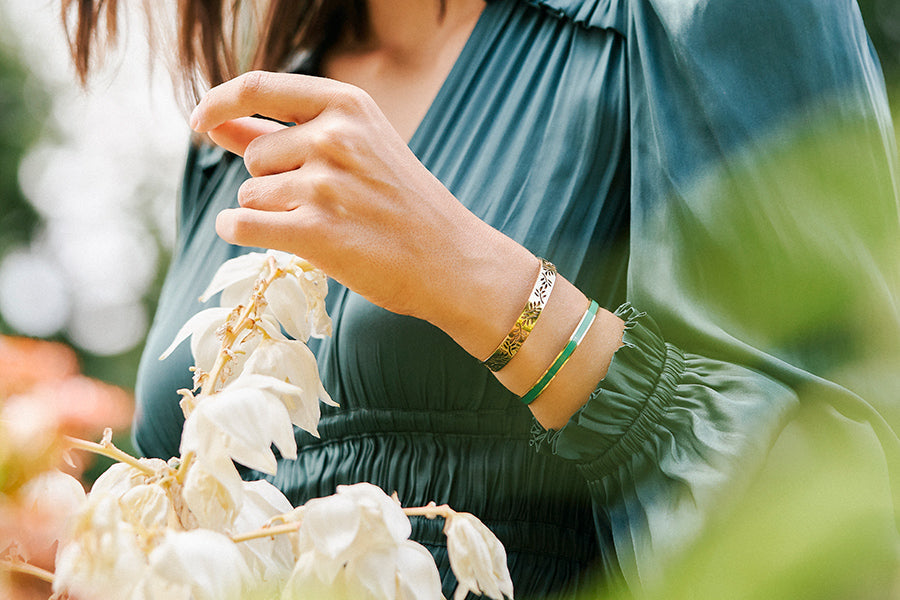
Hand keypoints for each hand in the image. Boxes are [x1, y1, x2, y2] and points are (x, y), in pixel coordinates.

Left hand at [190, 71, 537, 356]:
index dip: (218, 102)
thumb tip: (213, 123)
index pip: (258, 86)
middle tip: (325, 203)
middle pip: (255, 157)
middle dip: (273, 182)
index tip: (200, 122)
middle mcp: (334, 136)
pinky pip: (242, 224)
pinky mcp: (317, 233)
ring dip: (272, 213)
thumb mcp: (359, 148)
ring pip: (251, 195)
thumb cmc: (403, 204)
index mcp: (347, 105)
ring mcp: (326, 184)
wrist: (451, 260)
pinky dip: (239, 231)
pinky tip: (256, 234)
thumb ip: (283, 132)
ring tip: (325, 225)